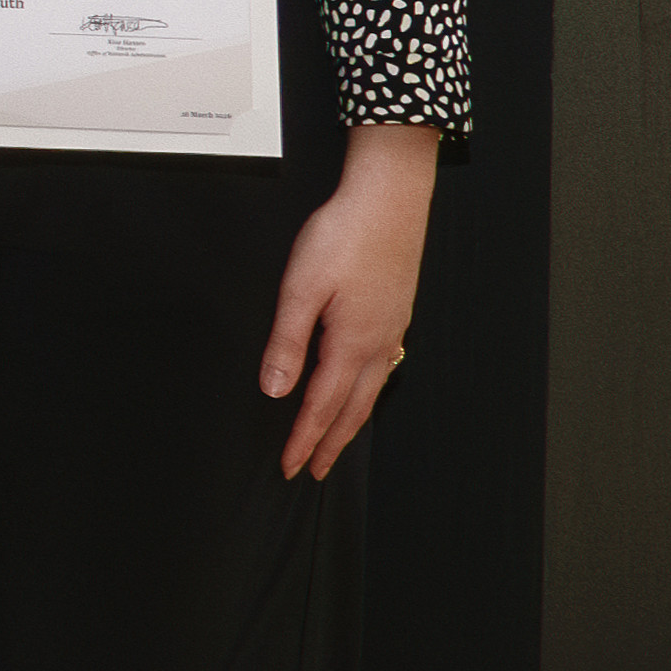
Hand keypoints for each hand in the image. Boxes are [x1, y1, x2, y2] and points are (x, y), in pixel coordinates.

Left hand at [264, 124, 437, 479]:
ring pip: (370, 391)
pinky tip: (360, 390)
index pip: (322, 406)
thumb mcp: (301, 289)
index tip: (289, 466)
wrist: (390, 200)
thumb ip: (287, 342)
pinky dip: (366, 393)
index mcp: (351, 343)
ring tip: (334, 443)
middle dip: (330, 443)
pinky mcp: (395, 314)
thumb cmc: (344, 236)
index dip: (304, 439)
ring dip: (349, 421)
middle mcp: (378, 344)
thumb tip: (275, 389)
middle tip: (312, 471)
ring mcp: (392, 330)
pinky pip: (381, 369)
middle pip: (352, 409)